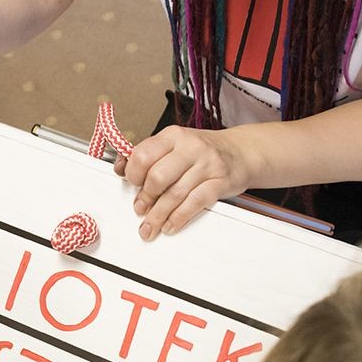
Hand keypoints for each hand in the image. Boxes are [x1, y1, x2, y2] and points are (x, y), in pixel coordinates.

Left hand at [118, 126, 250, 238]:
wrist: (241, 152)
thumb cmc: (202, 151)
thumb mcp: (174, 145)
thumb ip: (150, 155)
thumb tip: (120, 168)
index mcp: (173, 136)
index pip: (143, 154)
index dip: (132, 174)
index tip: (131, 185)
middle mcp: (190, 147)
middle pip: (157, 177)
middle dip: (145, 198)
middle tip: (140, 209)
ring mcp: (207, 165)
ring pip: (175, 194)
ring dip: (158, 215)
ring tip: (150, 225)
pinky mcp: (220, 182)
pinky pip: (194, 203)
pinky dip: (179, 218)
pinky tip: (170, 225)